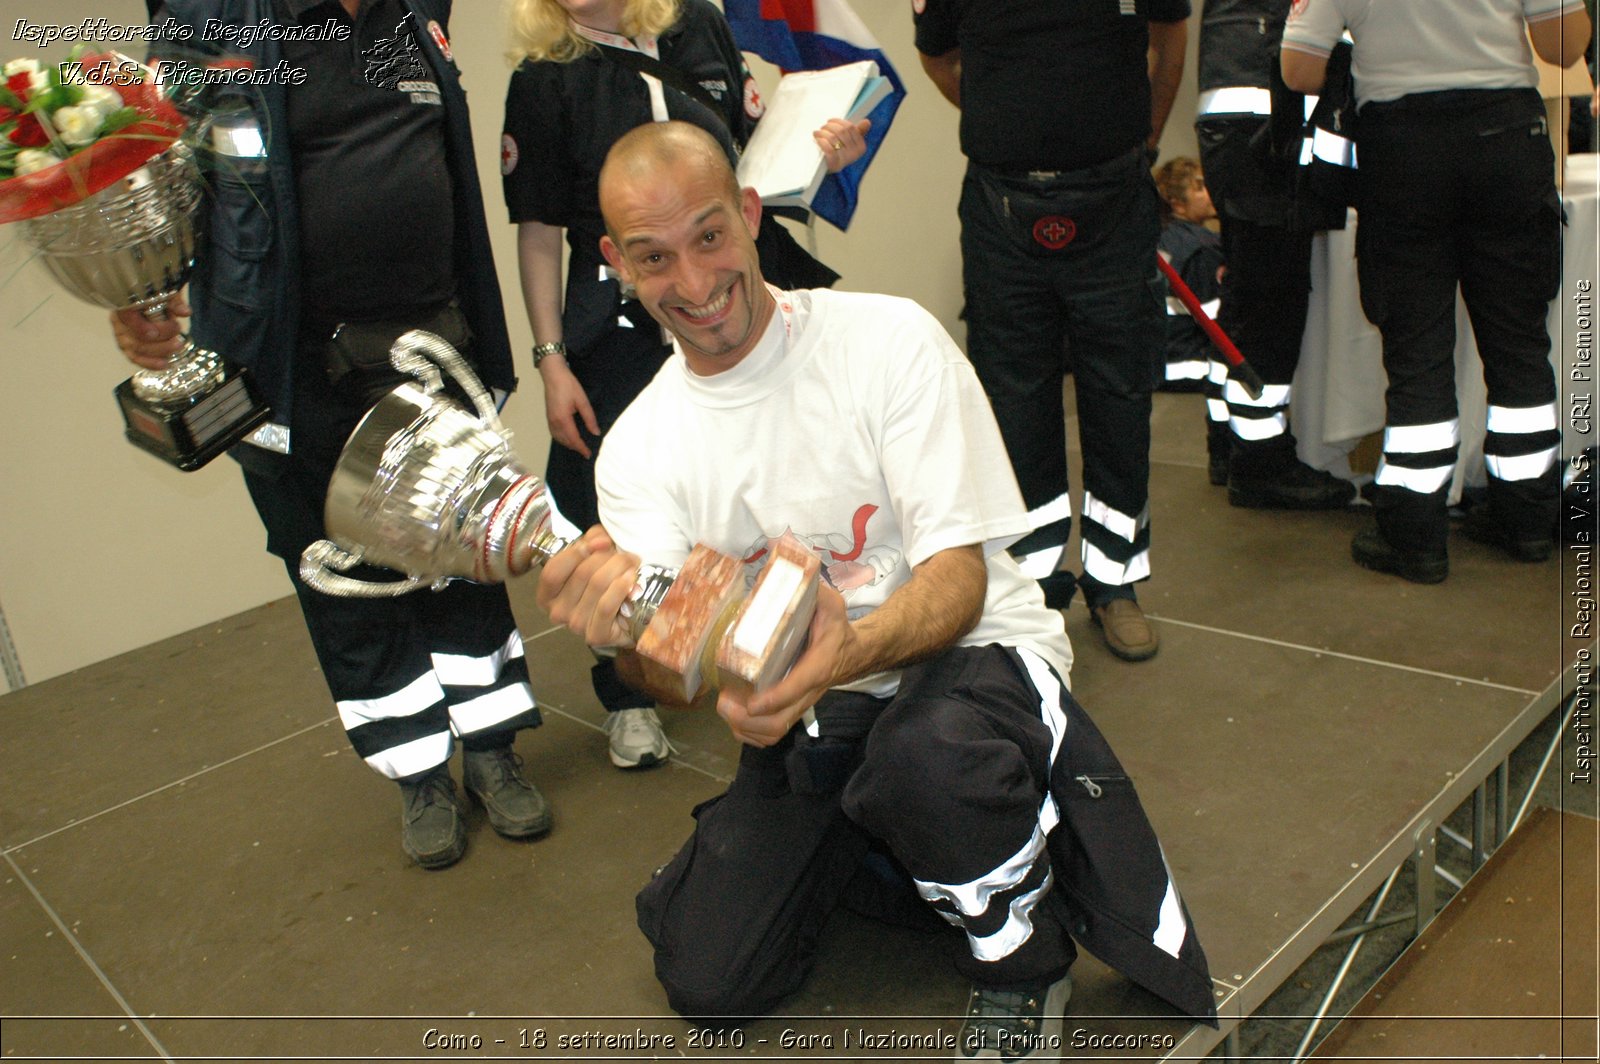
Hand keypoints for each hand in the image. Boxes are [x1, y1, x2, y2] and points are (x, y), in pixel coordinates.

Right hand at [110, 292, 188, 369]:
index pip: (127, 317)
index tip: (156, 332)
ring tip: (178, 346)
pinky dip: (151, 363)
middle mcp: (119, 322)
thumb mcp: (165, 293)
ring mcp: (122, 337)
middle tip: (178, 337)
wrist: (149, 300)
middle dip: (161, 341)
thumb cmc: (155, 296)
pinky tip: (165, 363)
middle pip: (135, 339)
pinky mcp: (128, 348)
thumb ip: (174, 302)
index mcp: (124, 305)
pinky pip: (136, 359)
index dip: (141, 327)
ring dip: (160, 352)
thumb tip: (185, 312)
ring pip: (137, 351)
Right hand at [535, 524, 640, 648]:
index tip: (601, 542)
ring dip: (620, 568)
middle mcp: (557, 611)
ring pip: (597, 585)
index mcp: (548, 594)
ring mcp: (576, 625)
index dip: (576, 551)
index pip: (553, 569)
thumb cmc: (607, 587)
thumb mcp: (594, 558)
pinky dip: (621, 588)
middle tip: (626, 554)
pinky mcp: (596, 635)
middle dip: (608, 557)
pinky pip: (606, 605)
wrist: (629, 620)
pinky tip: (631, 579)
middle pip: (581, 573)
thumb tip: (598, 539)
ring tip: (632, 564)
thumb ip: (592, 541)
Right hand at [540, 356, 598, 457]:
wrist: (553, 374)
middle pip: (565, 441)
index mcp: (563, 419)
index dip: (581, 448)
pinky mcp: (548, 416)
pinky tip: (567, 437)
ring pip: (558, 438)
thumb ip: (589, 418)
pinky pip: (554, 433)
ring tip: (578, 446)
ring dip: (568, 444)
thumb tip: (596, 432)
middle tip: (585, 451)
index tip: (588, 454)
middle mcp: (554, 422)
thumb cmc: (569, 386)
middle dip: (575, 448)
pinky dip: (561, 438)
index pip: (573, 439)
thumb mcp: (582, 401)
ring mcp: (550, 419)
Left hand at [716, 583, 850, 746]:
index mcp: (817, 665)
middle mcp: (807, 691)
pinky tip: (735, 717)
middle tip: (725, 701)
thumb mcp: (832, 605)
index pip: (797, 687)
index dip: (774, 698)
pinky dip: (750, 733)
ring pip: (773, 732)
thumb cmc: (836, 629)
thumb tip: (793, 573)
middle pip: (779, 721)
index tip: (751, 701)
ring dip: (745, 728)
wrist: (852, 653)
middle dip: (748, 719)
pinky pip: (771, 734)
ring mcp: (798, 705)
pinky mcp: (791, 711)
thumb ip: (816, 592)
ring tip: (725, 707)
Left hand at [814, 117, 870, 172]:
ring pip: (833, 138)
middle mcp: (854, 154)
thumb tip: (867, 122)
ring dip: (822, 133)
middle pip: (841, 131)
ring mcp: (845, 160)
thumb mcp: (848, 143)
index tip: (830, 121)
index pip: (850, 127)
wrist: (825, 170)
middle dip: (829, 126)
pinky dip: (821, 142)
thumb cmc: (837, 154)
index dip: (838, 121)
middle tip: (822, 127)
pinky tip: (817, 139)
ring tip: (817, 133)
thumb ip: (857, 132)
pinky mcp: (834, 164)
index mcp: (860, 147)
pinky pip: (828, 149)